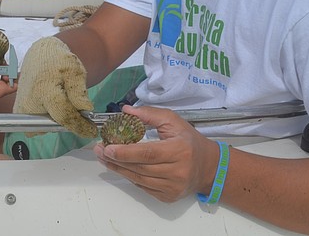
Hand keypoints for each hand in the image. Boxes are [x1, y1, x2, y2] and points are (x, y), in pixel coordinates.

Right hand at [12, 36, 95, 137]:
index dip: (80, 125)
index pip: (64, 116)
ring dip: (56, 118)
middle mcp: (29, 103)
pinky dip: (47, 118)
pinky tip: (50, 104)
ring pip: (46, 127)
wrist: (39, 56)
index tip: (92, 131)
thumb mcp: (74, 70)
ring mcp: (21, 110)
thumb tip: (86, 109)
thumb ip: (79, 91)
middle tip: (74, 106)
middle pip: (55, 124)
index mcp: (45, 90)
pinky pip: (37, 125)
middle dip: (68, 120)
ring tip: (58, 99)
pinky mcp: (19, 113)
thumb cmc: (57, 61)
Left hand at [93, 105, 217, 201]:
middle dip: (116, 159)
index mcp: (179, 150)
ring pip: (139, 179)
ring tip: (105, 158)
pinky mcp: (168, 197)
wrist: (208, 167)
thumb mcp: (173, 121)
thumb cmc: (189, 141)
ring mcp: (173, 187)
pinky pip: (143, 187)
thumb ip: (149, 114)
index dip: (126, 152)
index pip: (148, 153)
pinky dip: (131, 177)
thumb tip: (126, 111)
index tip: (108, 147)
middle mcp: (177, 172)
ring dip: (119, 169)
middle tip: (100, 150)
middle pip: (140, 167)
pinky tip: (121, 167)